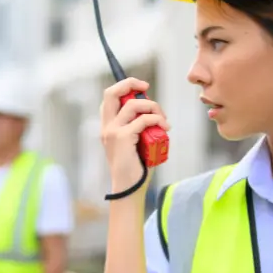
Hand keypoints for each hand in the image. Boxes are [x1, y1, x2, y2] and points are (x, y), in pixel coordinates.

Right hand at [100, 77, 169, 192]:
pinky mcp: (123, 138)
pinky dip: (157, 120)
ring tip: (163, 119)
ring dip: (153, 106)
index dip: (124, 86)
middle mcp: (107, 127)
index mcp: (108, 127)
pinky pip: (143, 120)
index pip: (109, 97)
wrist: (130, 189)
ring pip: (133, 104)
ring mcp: (113, 132)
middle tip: (146, 86)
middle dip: (130, 83)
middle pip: (111, 93)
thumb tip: (154, 112)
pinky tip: (165, 127)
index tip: (142, 87)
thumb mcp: (136, 143)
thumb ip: (139, 126)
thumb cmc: (136, 168)